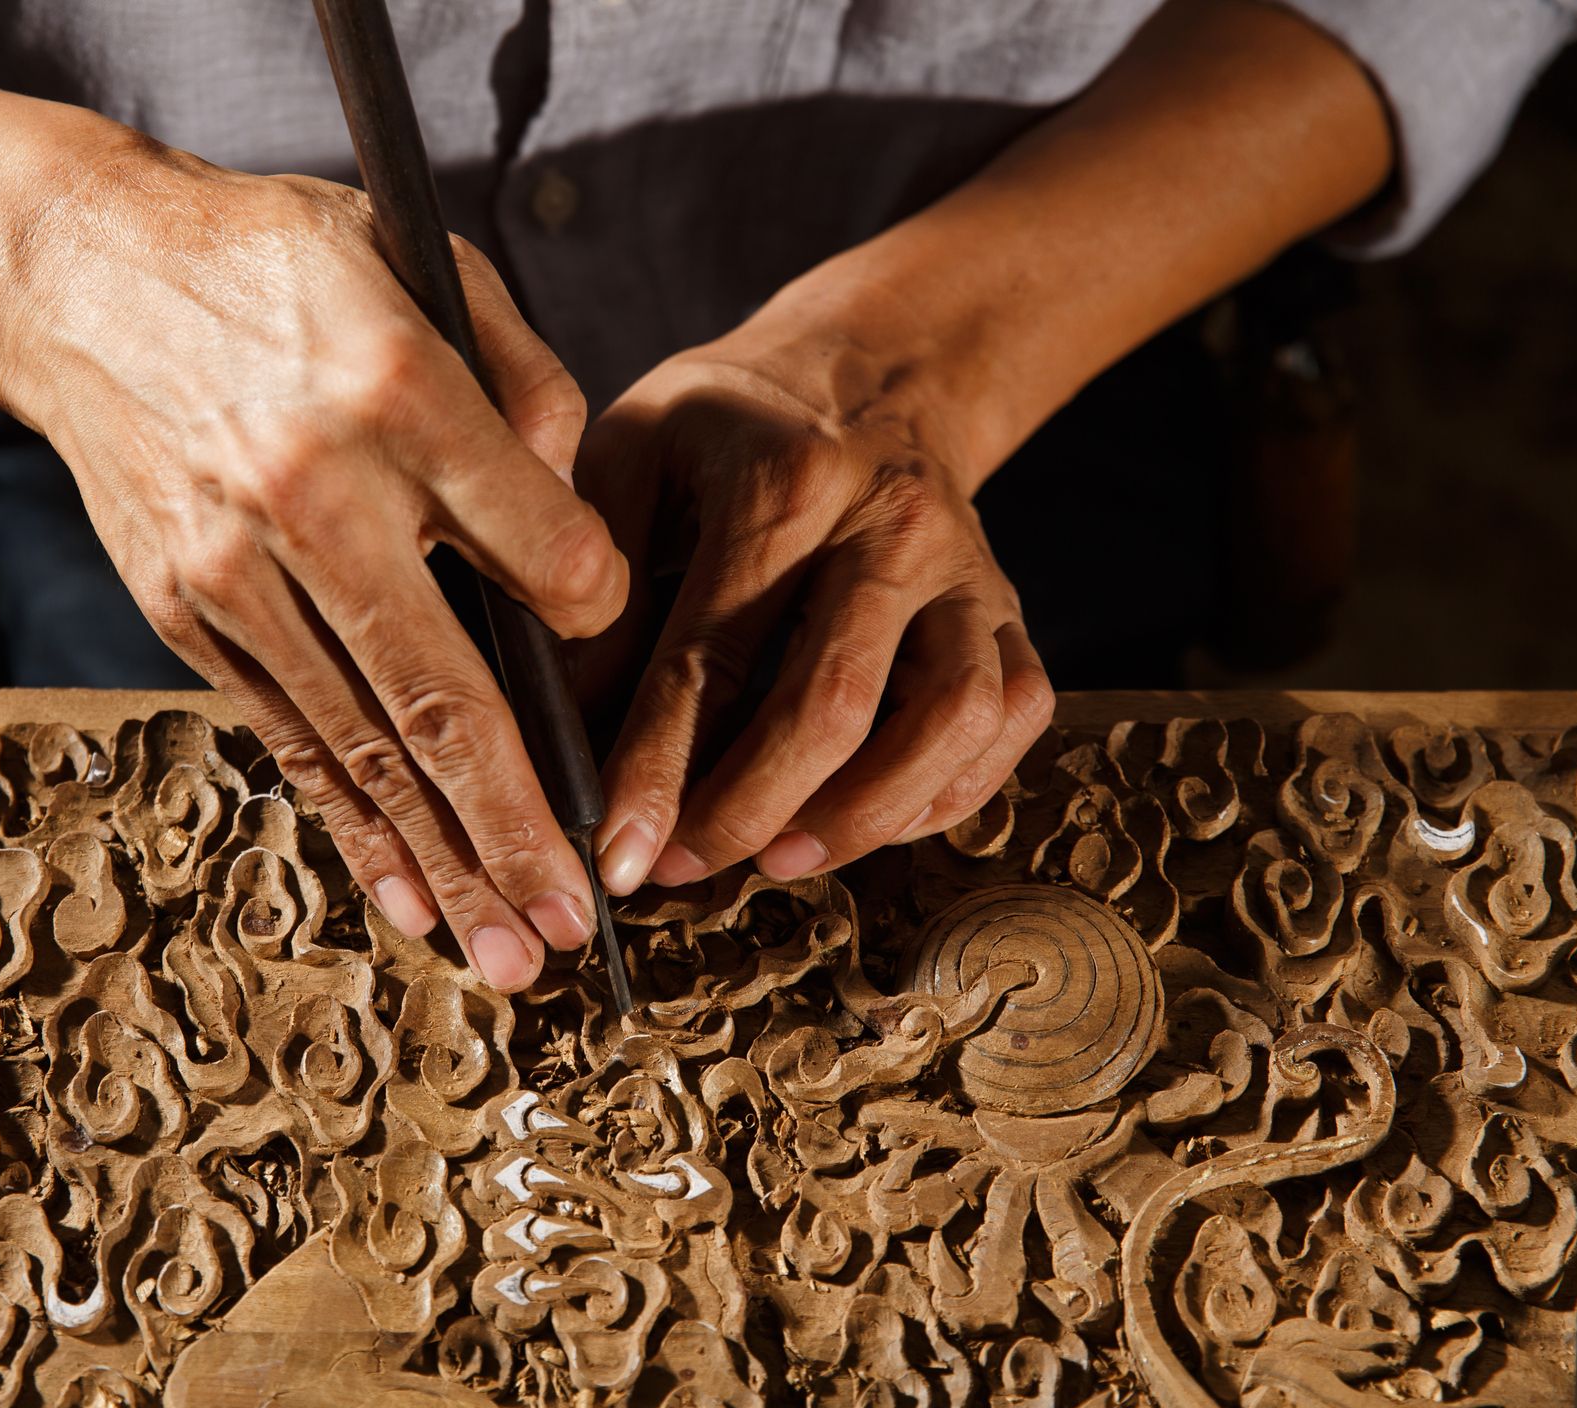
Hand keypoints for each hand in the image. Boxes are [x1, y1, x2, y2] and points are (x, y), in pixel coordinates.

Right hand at [0, 141, 626, 990]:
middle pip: (444, 693)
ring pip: (364, 745)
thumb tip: (578, 528)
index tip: (611, 649)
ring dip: (443, 862)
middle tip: (583, 927)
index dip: (595, 614)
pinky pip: (290, 740)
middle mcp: (313, 496)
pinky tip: (408, 900)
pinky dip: (353, 827)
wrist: (80, 274)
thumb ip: (527, 385)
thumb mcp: (422, 264)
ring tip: (510, 953)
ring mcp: (236, 571)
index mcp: (394, 392)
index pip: (543, 548)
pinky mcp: (188, 614)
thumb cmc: (280, 264)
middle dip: (520, 825)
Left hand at [579, 324, 1053, 894]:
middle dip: (746, 812)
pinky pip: (1010, 719)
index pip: (711, 657)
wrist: (869, 369)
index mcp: (785, 480)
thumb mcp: (633, 450)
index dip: (657, 769)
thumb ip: (594, 575)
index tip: (616, 851)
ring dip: (860, 817)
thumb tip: (566, 721)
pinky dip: (946, 792)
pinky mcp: (1010, 607)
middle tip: (678, 869)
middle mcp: (893, 524)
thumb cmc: (728, 424)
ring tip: (776, 858)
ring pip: (948, 720)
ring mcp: (966, 570)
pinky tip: (864, 824)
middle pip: (832, 704)